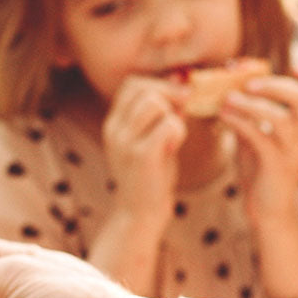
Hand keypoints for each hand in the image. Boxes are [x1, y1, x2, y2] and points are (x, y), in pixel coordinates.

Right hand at [102, 75, 185, 226]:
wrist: (139, 214)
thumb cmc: (151, 176)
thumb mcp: (151, 139)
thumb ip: (162, 114)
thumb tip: (181, 83)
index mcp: (114, 123)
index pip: (132, 84)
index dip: (158, 84)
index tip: (178, 98)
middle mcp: (115, 129)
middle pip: (144, 88)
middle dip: (170, 95)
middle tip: (183, 113)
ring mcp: (125, 142)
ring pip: (156, 102)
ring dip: (174, 114)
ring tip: (174, 135)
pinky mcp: (141, 157)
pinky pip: (168, 125)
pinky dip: (179, 131)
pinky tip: (174, 147)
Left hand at [219, 64, 297, 221]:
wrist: (267, 210)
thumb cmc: (261, 170)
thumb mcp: (257, 136)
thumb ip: (251, 114)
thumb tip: (231, 86)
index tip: (297, 66)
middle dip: (277, 86)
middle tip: (250, 84)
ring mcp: (292, 152)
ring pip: (282, 118)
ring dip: (252, 105)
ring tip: (228, 99)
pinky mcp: (276, 166)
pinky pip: (261, 138)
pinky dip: (240, 123)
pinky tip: (223, 117)